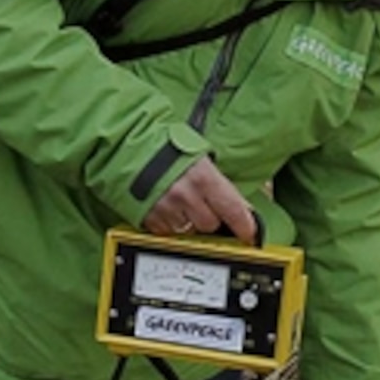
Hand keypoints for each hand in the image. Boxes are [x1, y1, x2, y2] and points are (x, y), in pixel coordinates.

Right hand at [143, 157, 258, 243]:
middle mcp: (186, 195)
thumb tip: (241, 207)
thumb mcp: (200, 157)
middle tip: (203, 203)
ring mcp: (166, 209)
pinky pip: (169, 232)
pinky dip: (171, 224)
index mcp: (203, 177)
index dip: (245, 226)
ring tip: (182, 203)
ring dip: (190, 222)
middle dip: (211, 217)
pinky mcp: (149, 218)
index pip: (234, 211)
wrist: (128, 145)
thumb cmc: (166, 148)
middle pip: (211, 224)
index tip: (251, 234)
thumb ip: (220, 183)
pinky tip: (168, 207)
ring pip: (190, 231)